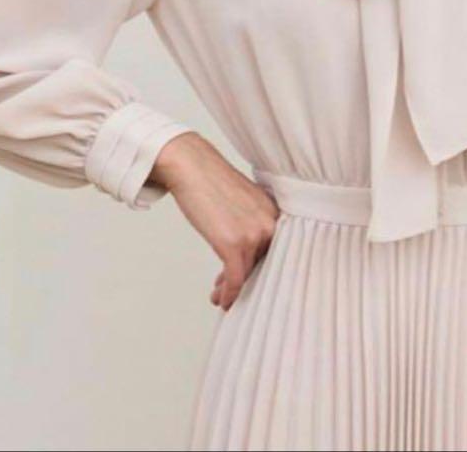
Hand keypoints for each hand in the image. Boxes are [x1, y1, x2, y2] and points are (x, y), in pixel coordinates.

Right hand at [153, 132, 280, 311]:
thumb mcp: (244, 202)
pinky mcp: (234, 244)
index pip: (275, 249)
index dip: (261, 267)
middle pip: (264, 264)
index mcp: (275, 211)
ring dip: (233, 290)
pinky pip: (235, 279)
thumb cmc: (212, 182)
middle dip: (247, 279)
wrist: (191, 167)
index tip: (249, 277)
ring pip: (249, 274)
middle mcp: (270, 223)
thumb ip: (253, 223)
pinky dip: (229, 293)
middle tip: (231, 289)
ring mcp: (254, 234)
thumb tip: (249, 251)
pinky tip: (221, 300)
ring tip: (220, 295)